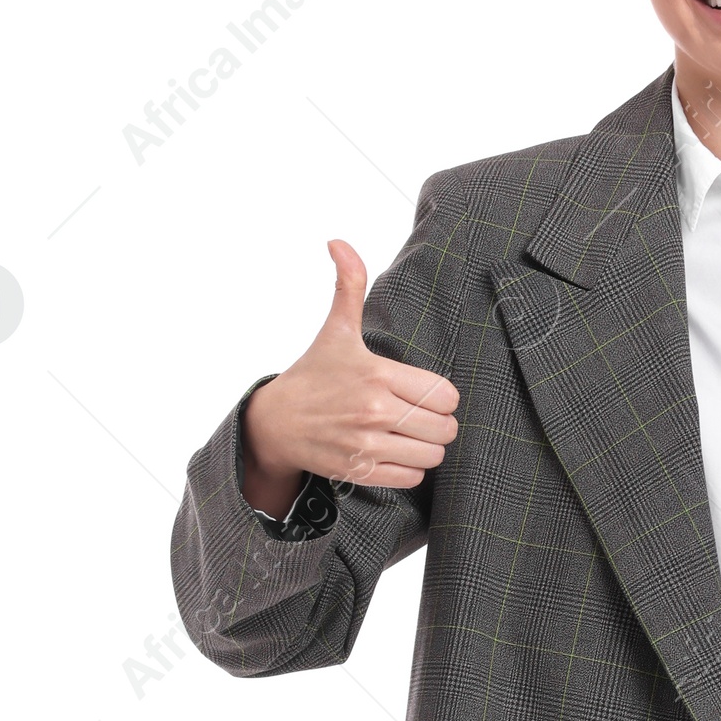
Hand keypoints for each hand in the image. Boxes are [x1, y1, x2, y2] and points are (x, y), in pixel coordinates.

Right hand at [240, 239, 459, 516]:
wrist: (276, 423)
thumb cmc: (314, 375)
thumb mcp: (336, 330)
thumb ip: (349, 285)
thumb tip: (339, 242)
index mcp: (377, 375)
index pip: (445, 395)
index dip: (442, 396)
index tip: (425, 394)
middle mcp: (374, 411)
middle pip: (445, 428)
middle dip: (439, 423)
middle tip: (421, 417)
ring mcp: (367, 444)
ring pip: (433, 456)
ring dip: (427, 448)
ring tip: (411, 436)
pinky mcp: (362, 471)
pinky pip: (412, 478)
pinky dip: (410, 469)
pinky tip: (395, 453)